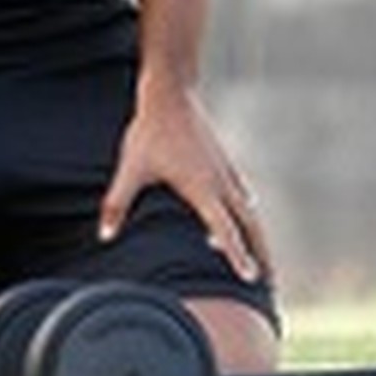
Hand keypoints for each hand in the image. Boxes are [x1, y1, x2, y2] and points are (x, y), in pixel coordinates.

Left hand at [102, 82, 270, 283]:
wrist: (172, 94)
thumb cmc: (150, 132)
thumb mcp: (131, 168)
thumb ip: (117, 203)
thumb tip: (105, 235)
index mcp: (203, 187)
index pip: (225, 230)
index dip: (238, 256)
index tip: (251, 277)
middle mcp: (221, 182)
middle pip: (250, 225)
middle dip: (262, 253)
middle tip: (270, 281)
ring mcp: (226, 171)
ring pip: (249, 210)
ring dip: (257, 235)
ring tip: (262, 258)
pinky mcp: (224, 162)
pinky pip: (241, 194)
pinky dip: (246, 212)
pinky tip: (245, 214)